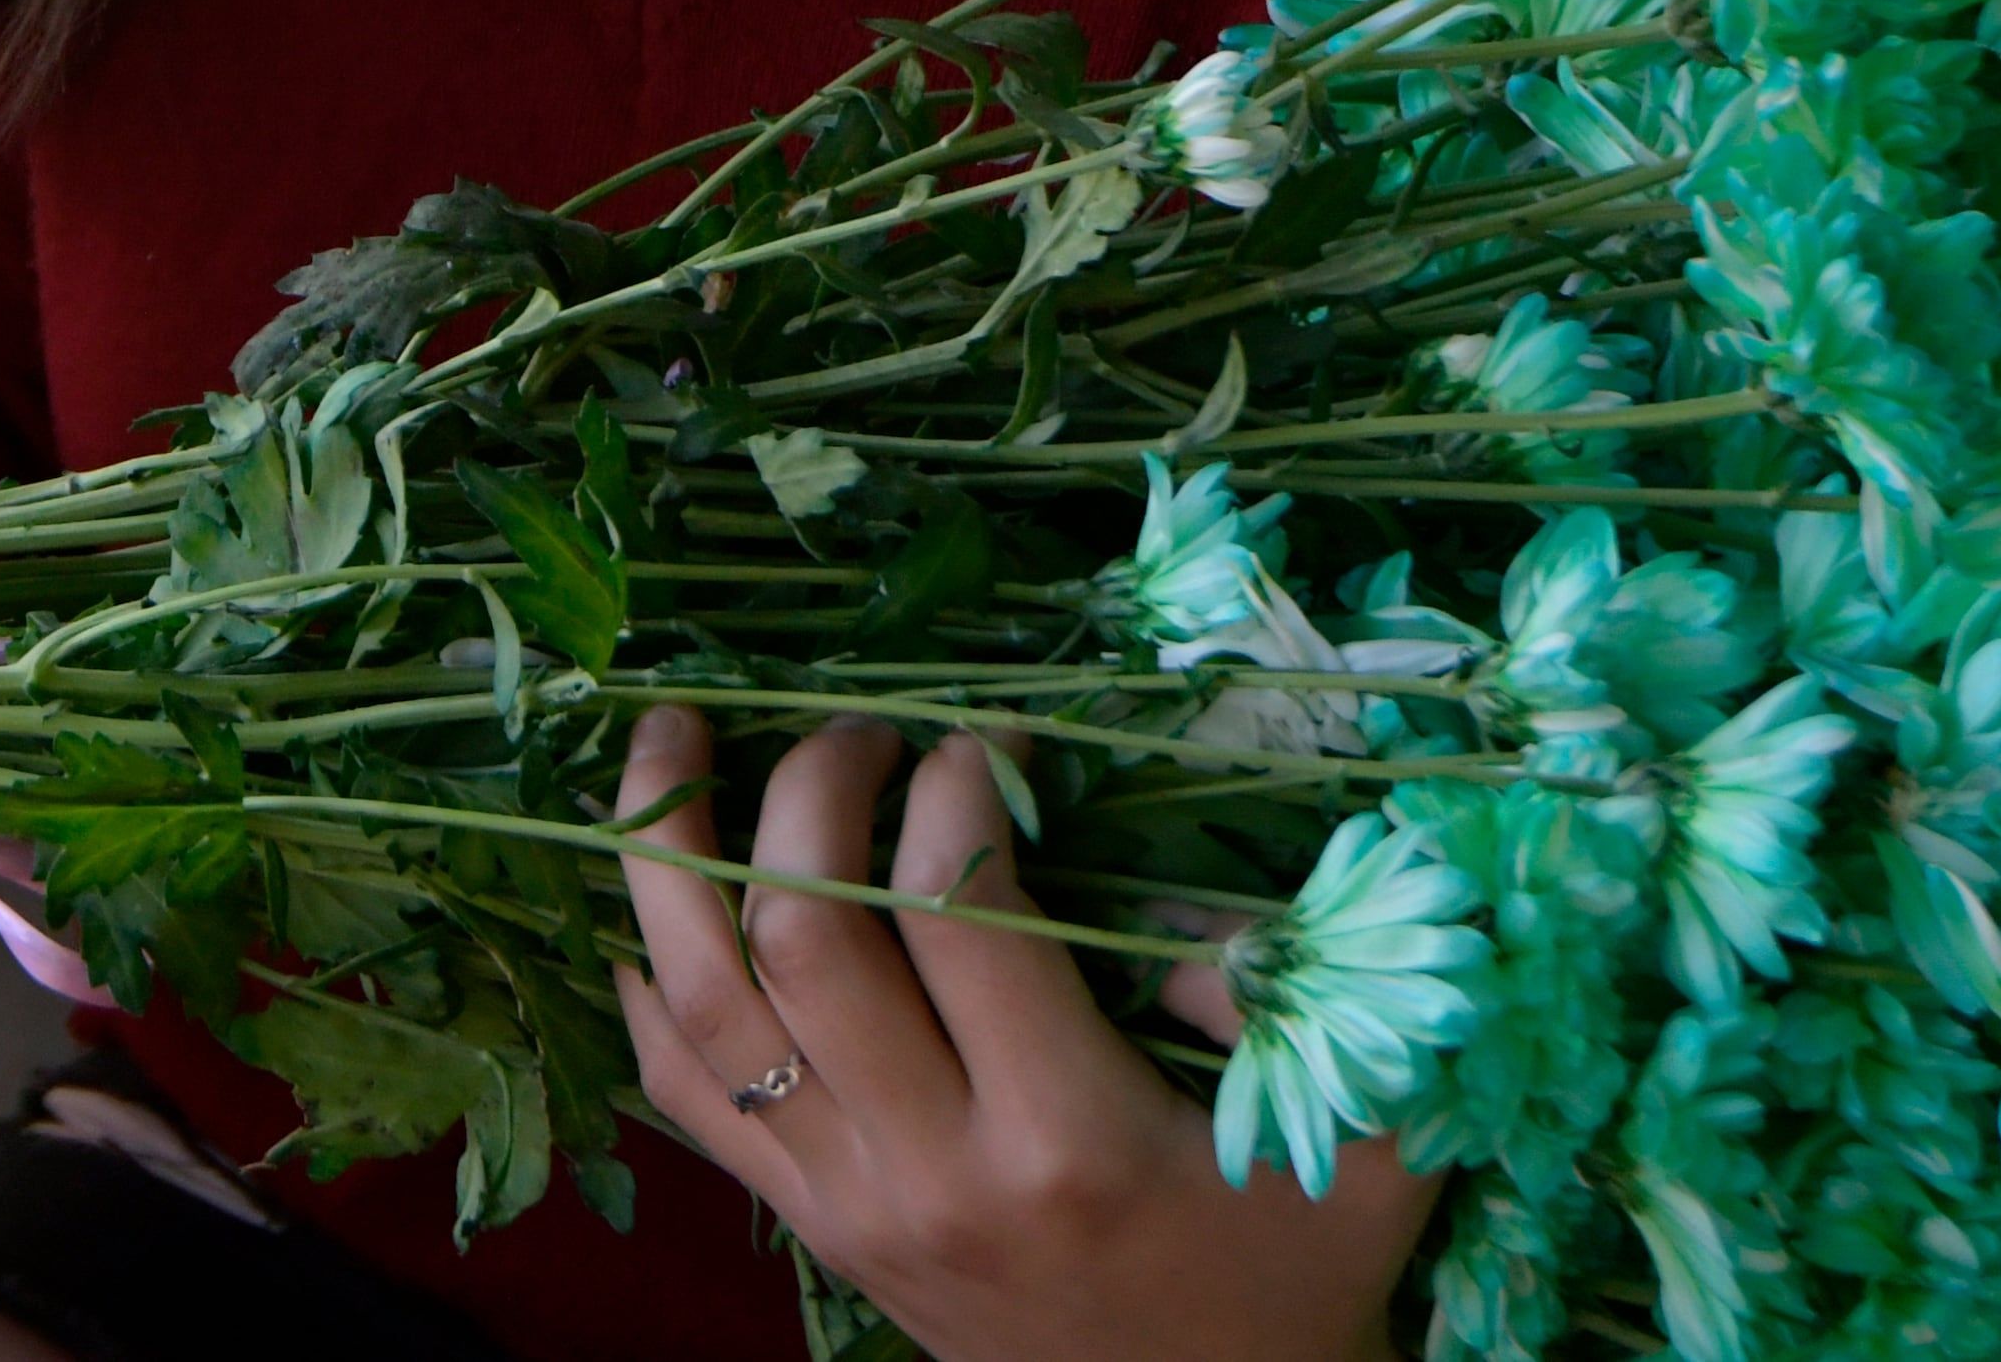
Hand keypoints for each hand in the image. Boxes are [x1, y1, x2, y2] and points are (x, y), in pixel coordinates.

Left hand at [610, 711, 1433, 1361]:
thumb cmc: (1292, 1269)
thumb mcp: (1353, 1139)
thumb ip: (1291, 995)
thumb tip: (1171, 892)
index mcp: (1065, 1137)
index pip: (957, 914)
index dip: (955, 792)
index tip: (986, 744)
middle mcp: (931, 1167)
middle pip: (804, 932)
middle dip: (811, 791)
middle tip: (860, 731)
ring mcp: (848, 1199)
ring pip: (703, 997)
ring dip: (670, 849)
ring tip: (673, 741)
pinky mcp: (807, 1221)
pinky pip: (678, 1087)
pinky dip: (647, 977)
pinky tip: (652, 888)